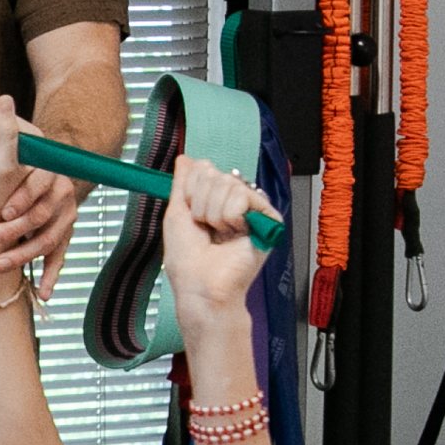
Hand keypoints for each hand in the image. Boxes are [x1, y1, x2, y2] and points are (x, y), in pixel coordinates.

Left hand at [0, 142, 82, 279]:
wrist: (27, 182)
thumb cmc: (0, 177)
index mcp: (43, 171)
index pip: (38, 182)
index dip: (23, 198)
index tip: (4, 213)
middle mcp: (61, 192)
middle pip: (42, 214)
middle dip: (15, 230)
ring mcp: (66, 215)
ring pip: (49, 239)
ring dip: (24, 255)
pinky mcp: (67, 235)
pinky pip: (60, 258)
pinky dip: (52, 276)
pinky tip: (44, 294)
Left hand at [160, 155, 271, 327]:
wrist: (201, 285)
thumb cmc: (188, 260)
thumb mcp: (177, 213)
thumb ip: (182, 183)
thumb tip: (185, 158)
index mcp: (214, 200)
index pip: (203, 168)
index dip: (191, 190)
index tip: (192, 216)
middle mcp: (234, 202)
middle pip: (215, 173)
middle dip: (201, 203)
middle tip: (206, 229)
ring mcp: (251, 209)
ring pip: (227, 183)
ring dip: (213, 213)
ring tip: (219, 234)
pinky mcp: (266, 218)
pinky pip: (243, 195)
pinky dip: (230, 217)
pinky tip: (233, 234)